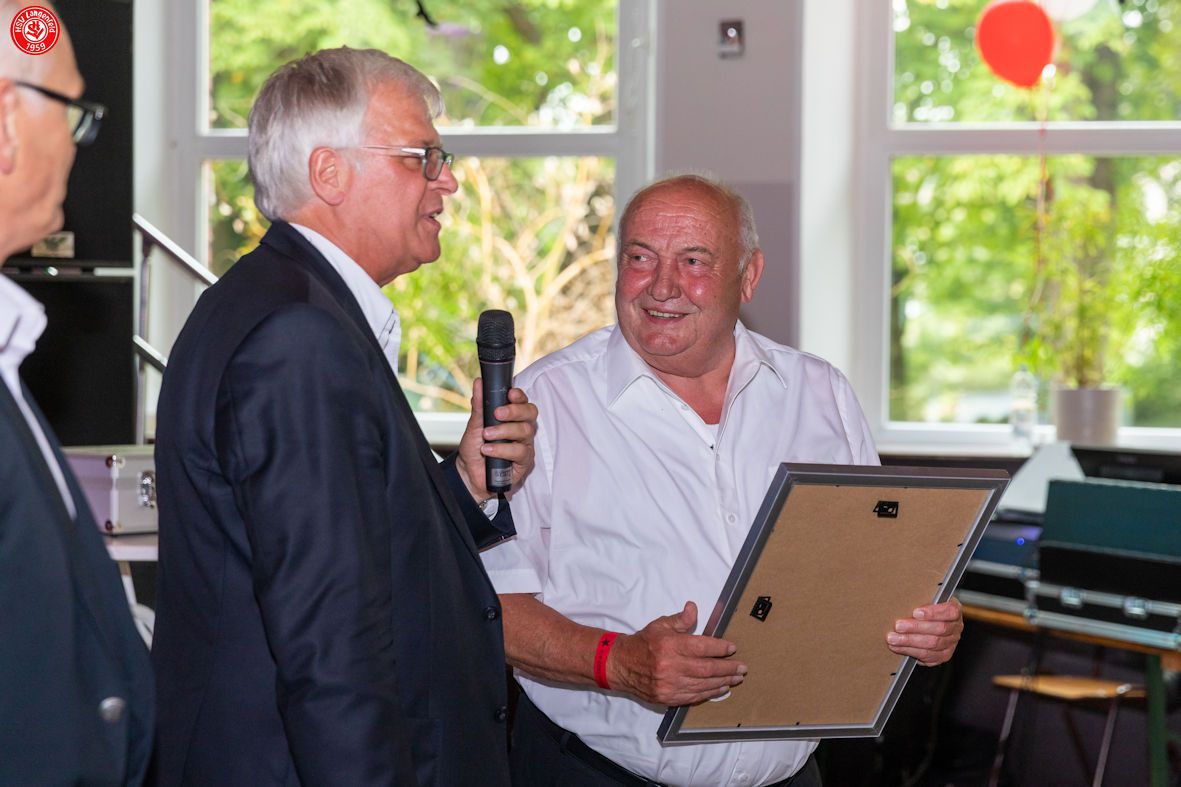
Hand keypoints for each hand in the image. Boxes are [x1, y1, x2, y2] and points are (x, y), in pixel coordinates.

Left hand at [455, 377, 537, 501]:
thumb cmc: (475, 448)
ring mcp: (525, 444)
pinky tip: (488, 450)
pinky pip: (520, 452)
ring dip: (504, 431)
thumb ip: (479, 405)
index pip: (522, 401)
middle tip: (497, 413)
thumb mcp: (474, 425)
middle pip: (530, 413)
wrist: (469, 473)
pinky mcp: (524, 461)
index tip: (510, 393)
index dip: (519, 396)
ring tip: (486, 435)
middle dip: (515, 411)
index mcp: (513, 417)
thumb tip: (479, 382)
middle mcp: (522, 428)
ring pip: (525, 431)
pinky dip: (502, 449)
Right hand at [607, 602, 745, 705]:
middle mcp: (671, 666)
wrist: (621, 665)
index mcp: (670, 645)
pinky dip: (709, 693)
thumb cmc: (644, 642)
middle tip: (742, 668)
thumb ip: (680, 619)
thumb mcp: (660, 625)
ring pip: (703, 685)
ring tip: (735, 679)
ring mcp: (669, 684)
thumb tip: (694, 608)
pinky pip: (694, 696)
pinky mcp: (668, 697)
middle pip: (707, 669)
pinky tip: (720, 689)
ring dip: (723, 682)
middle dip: (728, 668)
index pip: (702, 647)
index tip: (732, 648)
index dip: (720, 648)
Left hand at [886, 597, 962, 665]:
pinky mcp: (943, 655)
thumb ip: (920, 600)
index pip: (950, 611)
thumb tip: (902, 603)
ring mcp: (951, 643)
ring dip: (910, 641)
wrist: (929, 622)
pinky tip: (897, 647)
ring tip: (893, 638)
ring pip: (932, 644)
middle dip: (915, 627)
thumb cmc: (925, 608)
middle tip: (898, 626)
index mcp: (954, 610)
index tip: (915, 612)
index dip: (933, 613)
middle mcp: (956, 628)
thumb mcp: (926, 600)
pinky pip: (928, 656)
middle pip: (939, 629)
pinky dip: (910, 651)